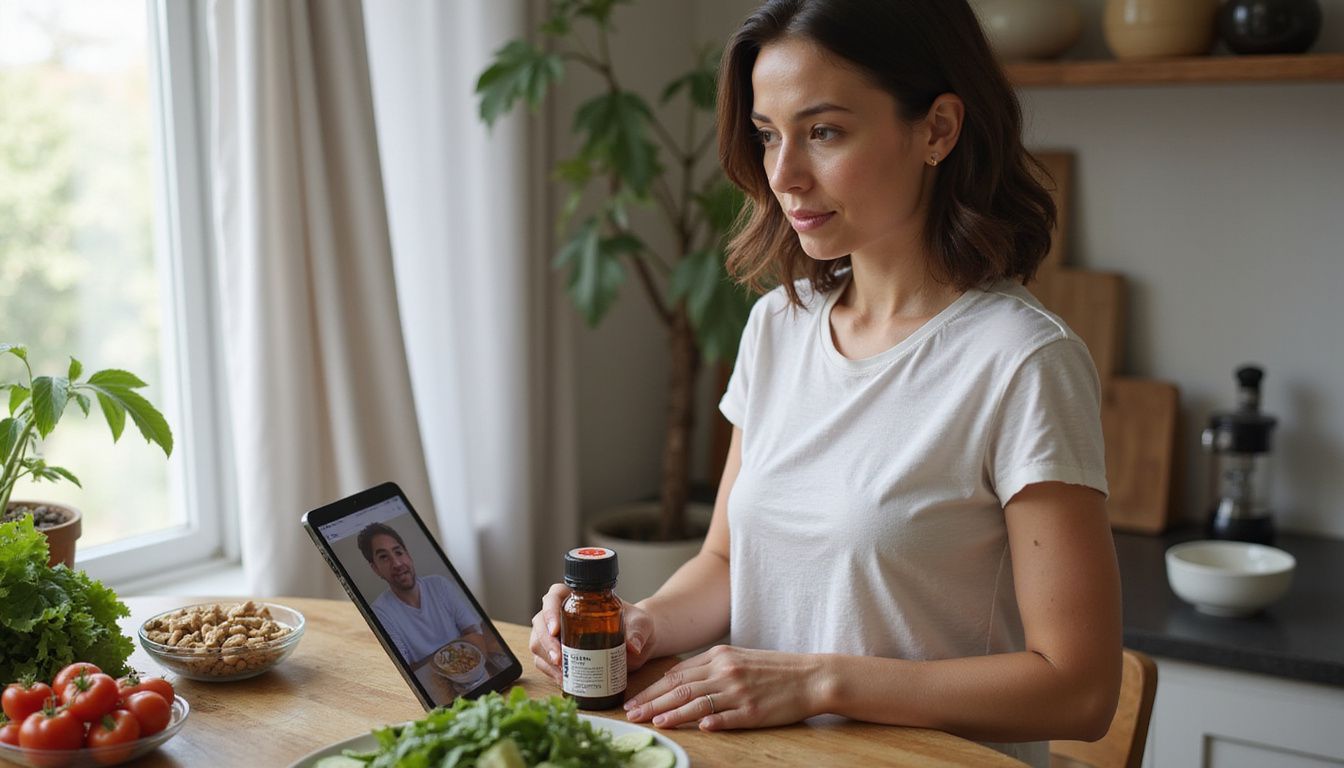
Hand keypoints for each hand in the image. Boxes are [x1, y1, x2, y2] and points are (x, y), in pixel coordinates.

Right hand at [528, 583, 659, 683]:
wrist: (637, 642)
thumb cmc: (636, 625)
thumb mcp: (641, 624)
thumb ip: (638, 632)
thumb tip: (633, 647)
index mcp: (578, 597)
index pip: (554, 595)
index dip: (549, 611)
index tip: (556, 629)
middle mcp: (563, 614)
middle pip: (540, 622)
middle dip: (545, 642)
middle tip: (559, 659)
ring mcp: (558, 634)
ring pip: (538, 643)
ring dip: (545, 658)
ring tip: (562, 673)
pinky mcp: (559, 654)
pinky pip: (544, 661)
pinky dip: (550, 672)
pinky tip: (563, 680)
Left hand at [623, 645, 828, 730]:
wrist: (811, 676)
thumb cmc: (774, 670)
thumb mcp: (739, 659)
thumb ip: (710, 669)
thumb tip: (680, 683)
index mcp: (720, 656)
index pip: (677, 673)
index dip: (652, 689)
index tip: (633, 700)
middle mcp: (725, 671)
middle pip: (680, 687)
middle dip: (652, 702)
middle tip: (630, 714)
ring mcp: (739, 691)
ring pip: (697, 702)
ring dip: (672, 714)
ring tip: (654, 722)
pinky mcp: (753, 710)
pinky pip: (727, 717)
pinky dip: (709, 722)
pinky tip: (696, 729)